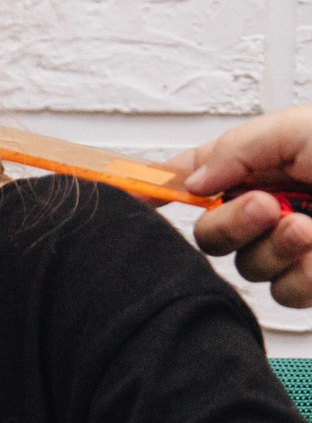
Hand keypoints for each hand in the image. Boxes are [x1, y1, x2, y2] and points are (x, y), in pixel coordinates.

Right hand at [170, 109, 311, 310]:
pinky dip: (302, 275)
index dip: (156, 188)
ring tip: (306, 230)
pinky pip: (284, 293)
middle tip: (266, 208)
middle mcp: (269, 208)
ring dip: (274, 249)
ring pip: (245, 266)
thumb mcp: (295, 129)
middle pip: (211, 233)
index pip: (193, 178)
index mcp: (259, 168)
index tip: (128, 196)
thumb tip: (193, 182)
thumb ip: (235, 150)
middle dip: (232, 224)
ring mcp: (289, 246)